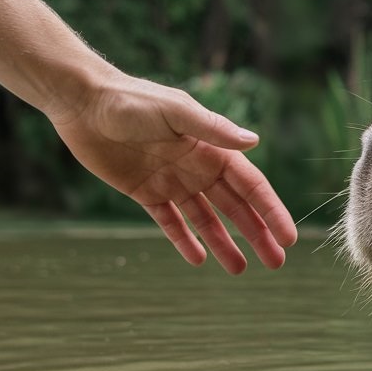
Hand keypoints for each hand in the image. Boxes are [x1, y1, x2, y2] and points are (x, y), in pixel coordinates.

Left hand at [51, 70, 296, 272]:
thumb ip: (214, 129)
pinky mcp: (145, 192)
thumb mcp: (176, 112)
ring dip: (225, 243)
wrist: (83, 102)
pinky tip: (198, 260)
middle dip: (258, 234)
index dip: (271, 212)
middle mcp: (198, 168)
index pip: (251, 187)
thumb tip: (255, 142)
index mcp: (212, 149)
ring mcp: (173, 182)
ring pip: (206, 220)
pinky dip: (184, 240)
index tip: (288, 238)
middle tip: (276, 263)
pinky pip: (170, 222)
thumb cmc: (132, 100)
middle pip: (235, 208)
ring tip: (240, 270)